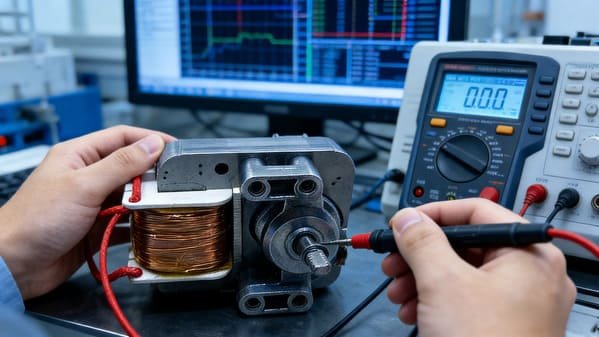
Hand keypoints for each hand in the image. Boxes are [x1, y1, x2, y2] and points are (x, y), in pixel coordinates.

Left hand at [0, 125, 174, 299]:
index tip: (175, 148)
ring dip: (145, 203)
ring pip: (129, 197)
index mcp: (79, 155)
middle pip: (129, 168)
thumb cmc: (35, 220)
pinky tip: (147, 229)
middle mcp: (86, 177)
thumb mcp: (84, 186)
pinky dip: (137, 227)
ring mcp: (91, 203)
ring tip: (162, 207)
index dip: (150, 139)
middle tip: (172, 184)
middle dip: (151, 176)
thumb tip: (152, 144)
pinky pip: (124, 223)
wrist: (13, 265)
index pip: (122, 137)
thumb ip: (121, 164)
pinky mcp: (94, 228)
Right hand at [382, 198, 575, 336]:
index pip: (477, 210)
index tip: (404, 222)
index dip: (433, 214)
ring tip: (399, 292)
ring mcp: (520, 302)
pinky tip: (414, 310)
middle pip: (465, 244)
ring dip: (421, 278)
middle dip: (420, 254)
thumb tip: (408, 217)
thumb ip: (421, 241)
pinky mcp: (505, 323)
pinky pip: (466, 298)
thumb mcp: (443, 283)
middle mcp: (531, 273)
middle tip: (393, 259)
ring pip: (461, 273)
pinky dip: (436, 299)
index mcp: (530, 253)